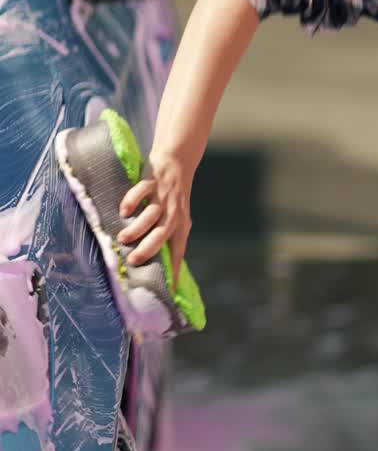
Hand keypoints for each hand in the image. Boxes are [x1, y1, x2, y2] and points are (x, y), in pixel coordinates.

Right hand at [117, 149, 192, 287]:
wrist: (179, 160)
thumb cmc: (174, 195)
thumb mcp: (178, 216)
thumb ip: (168, 236)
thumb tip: (159, 264)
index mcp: (181, 225)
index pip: (178, 251)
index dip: (174, 270)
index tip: (168, 290)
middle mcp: (174, 213)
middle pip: (163, 234)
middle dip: (147, 249)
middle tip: (132, 260)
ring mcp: (164, 196)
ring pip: (151, 215)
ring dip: (136, 228)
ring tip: (122, 238)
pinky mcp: (153, 180)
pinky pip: (142, 191)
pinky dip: (132, 201)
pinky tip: (123, 211)